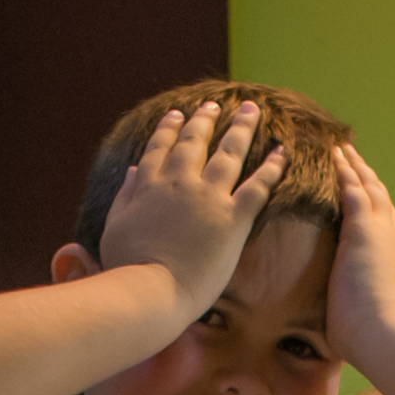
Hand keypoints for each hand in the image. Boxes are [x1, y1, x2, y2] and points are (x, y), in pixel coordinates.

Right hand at [98, 100, 286, 319]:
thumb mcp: (113, 228)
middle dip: (205, 119)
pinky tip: (282, 151)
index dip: (169, 129)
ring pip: (229, 153)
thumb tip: (131, 171)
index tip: (176, 114)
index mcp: (149, 186)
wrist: (150, 290)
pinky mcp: (232, 219)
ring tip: (250, 109)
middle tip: (213, 104)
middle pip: (195, 142)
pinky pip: (258, 186)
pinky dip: (272, 168)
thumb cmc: (126, 269)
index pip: (160, 148)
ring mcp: (207, 198)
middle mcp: (179, 183)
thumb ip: (124, 196)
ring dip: (241, 128)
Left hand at [326, 145, 394, 365]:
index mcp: (390, 262)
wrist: (385, 337)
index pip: (382, 226)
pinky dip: (346, 170)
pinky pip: (354, 189)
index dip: (373, 208)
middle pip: (379, 200)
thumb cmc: (372, 341)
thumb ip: (353, 315)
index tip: (364, 194)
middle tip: (355, 159)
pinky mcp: (365, 229)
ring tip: (342, 148)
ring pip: (368, 188)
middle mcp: (390, 241)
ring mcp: (380, 233)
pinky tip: (335, 154)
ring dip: (355, 167)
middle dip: (366, 179)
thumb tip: (335, 338)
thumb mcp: (364, 321)